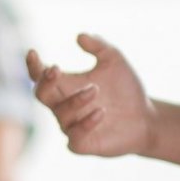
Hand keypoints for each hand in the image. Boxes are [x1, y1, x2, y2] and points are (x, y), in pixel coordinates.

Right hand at [26, 33, 157, 158]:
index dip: (33, 65)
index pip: (39, 76)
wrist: (146, 118)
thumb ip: (99, 46)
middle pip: (40, 94)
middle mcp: (64, 105)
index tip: (33, 52)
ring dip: (76, 99)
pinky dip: (85, 123)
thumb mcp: (115, 61)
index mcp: (66, 85)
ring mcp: (71, 126)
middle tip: (56, 70)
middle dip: (45, 82)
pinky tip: (101, 112)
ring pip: (61, 113)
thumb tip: (79, 36)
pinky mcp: (81, 144)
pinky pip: (74, 136)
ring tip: (96, 89)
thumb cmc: (126, 90)